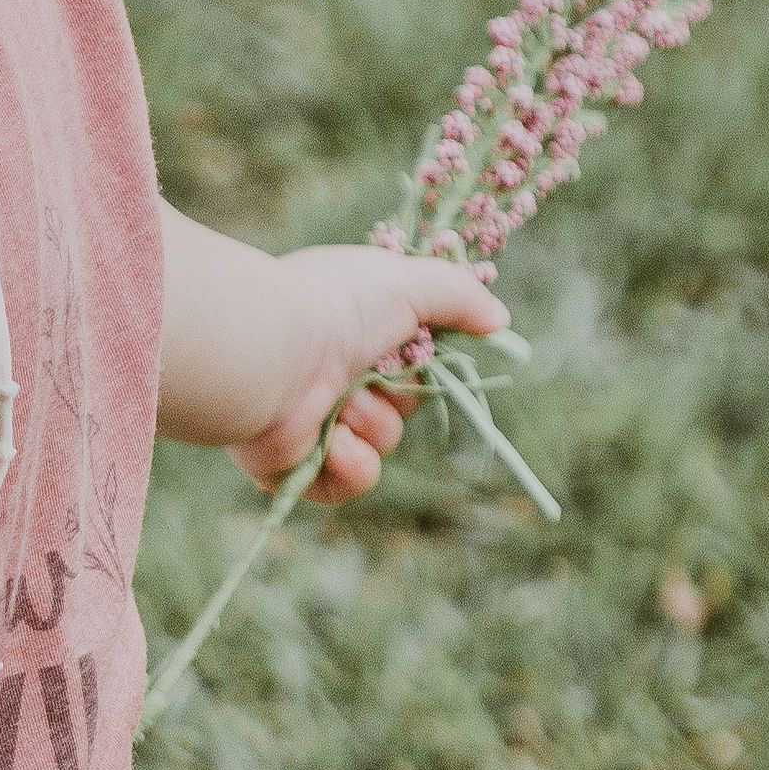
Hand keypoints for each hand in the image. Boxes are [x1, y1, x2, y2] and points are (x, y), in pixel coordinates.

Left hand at [231, 245, 509, 505]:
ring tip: (340, 404)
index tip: (421, 355)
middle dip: (398, 397)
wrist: (268, 352)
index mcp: (354, 333)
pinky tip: (334, 443)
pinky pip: (343, 486)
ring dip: (370, 427)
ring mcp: (310, 421)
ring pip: (378, 446)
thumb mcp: (410, 283)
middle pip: (402, 409)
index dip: (424, 366)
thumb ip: (458, 297)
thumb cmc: (335, 307)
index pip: (410, 364)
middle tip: (371, 377)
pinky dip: (349, 468)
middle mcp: (332, 376)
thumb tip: (499, 320)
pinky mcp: (290, 463)